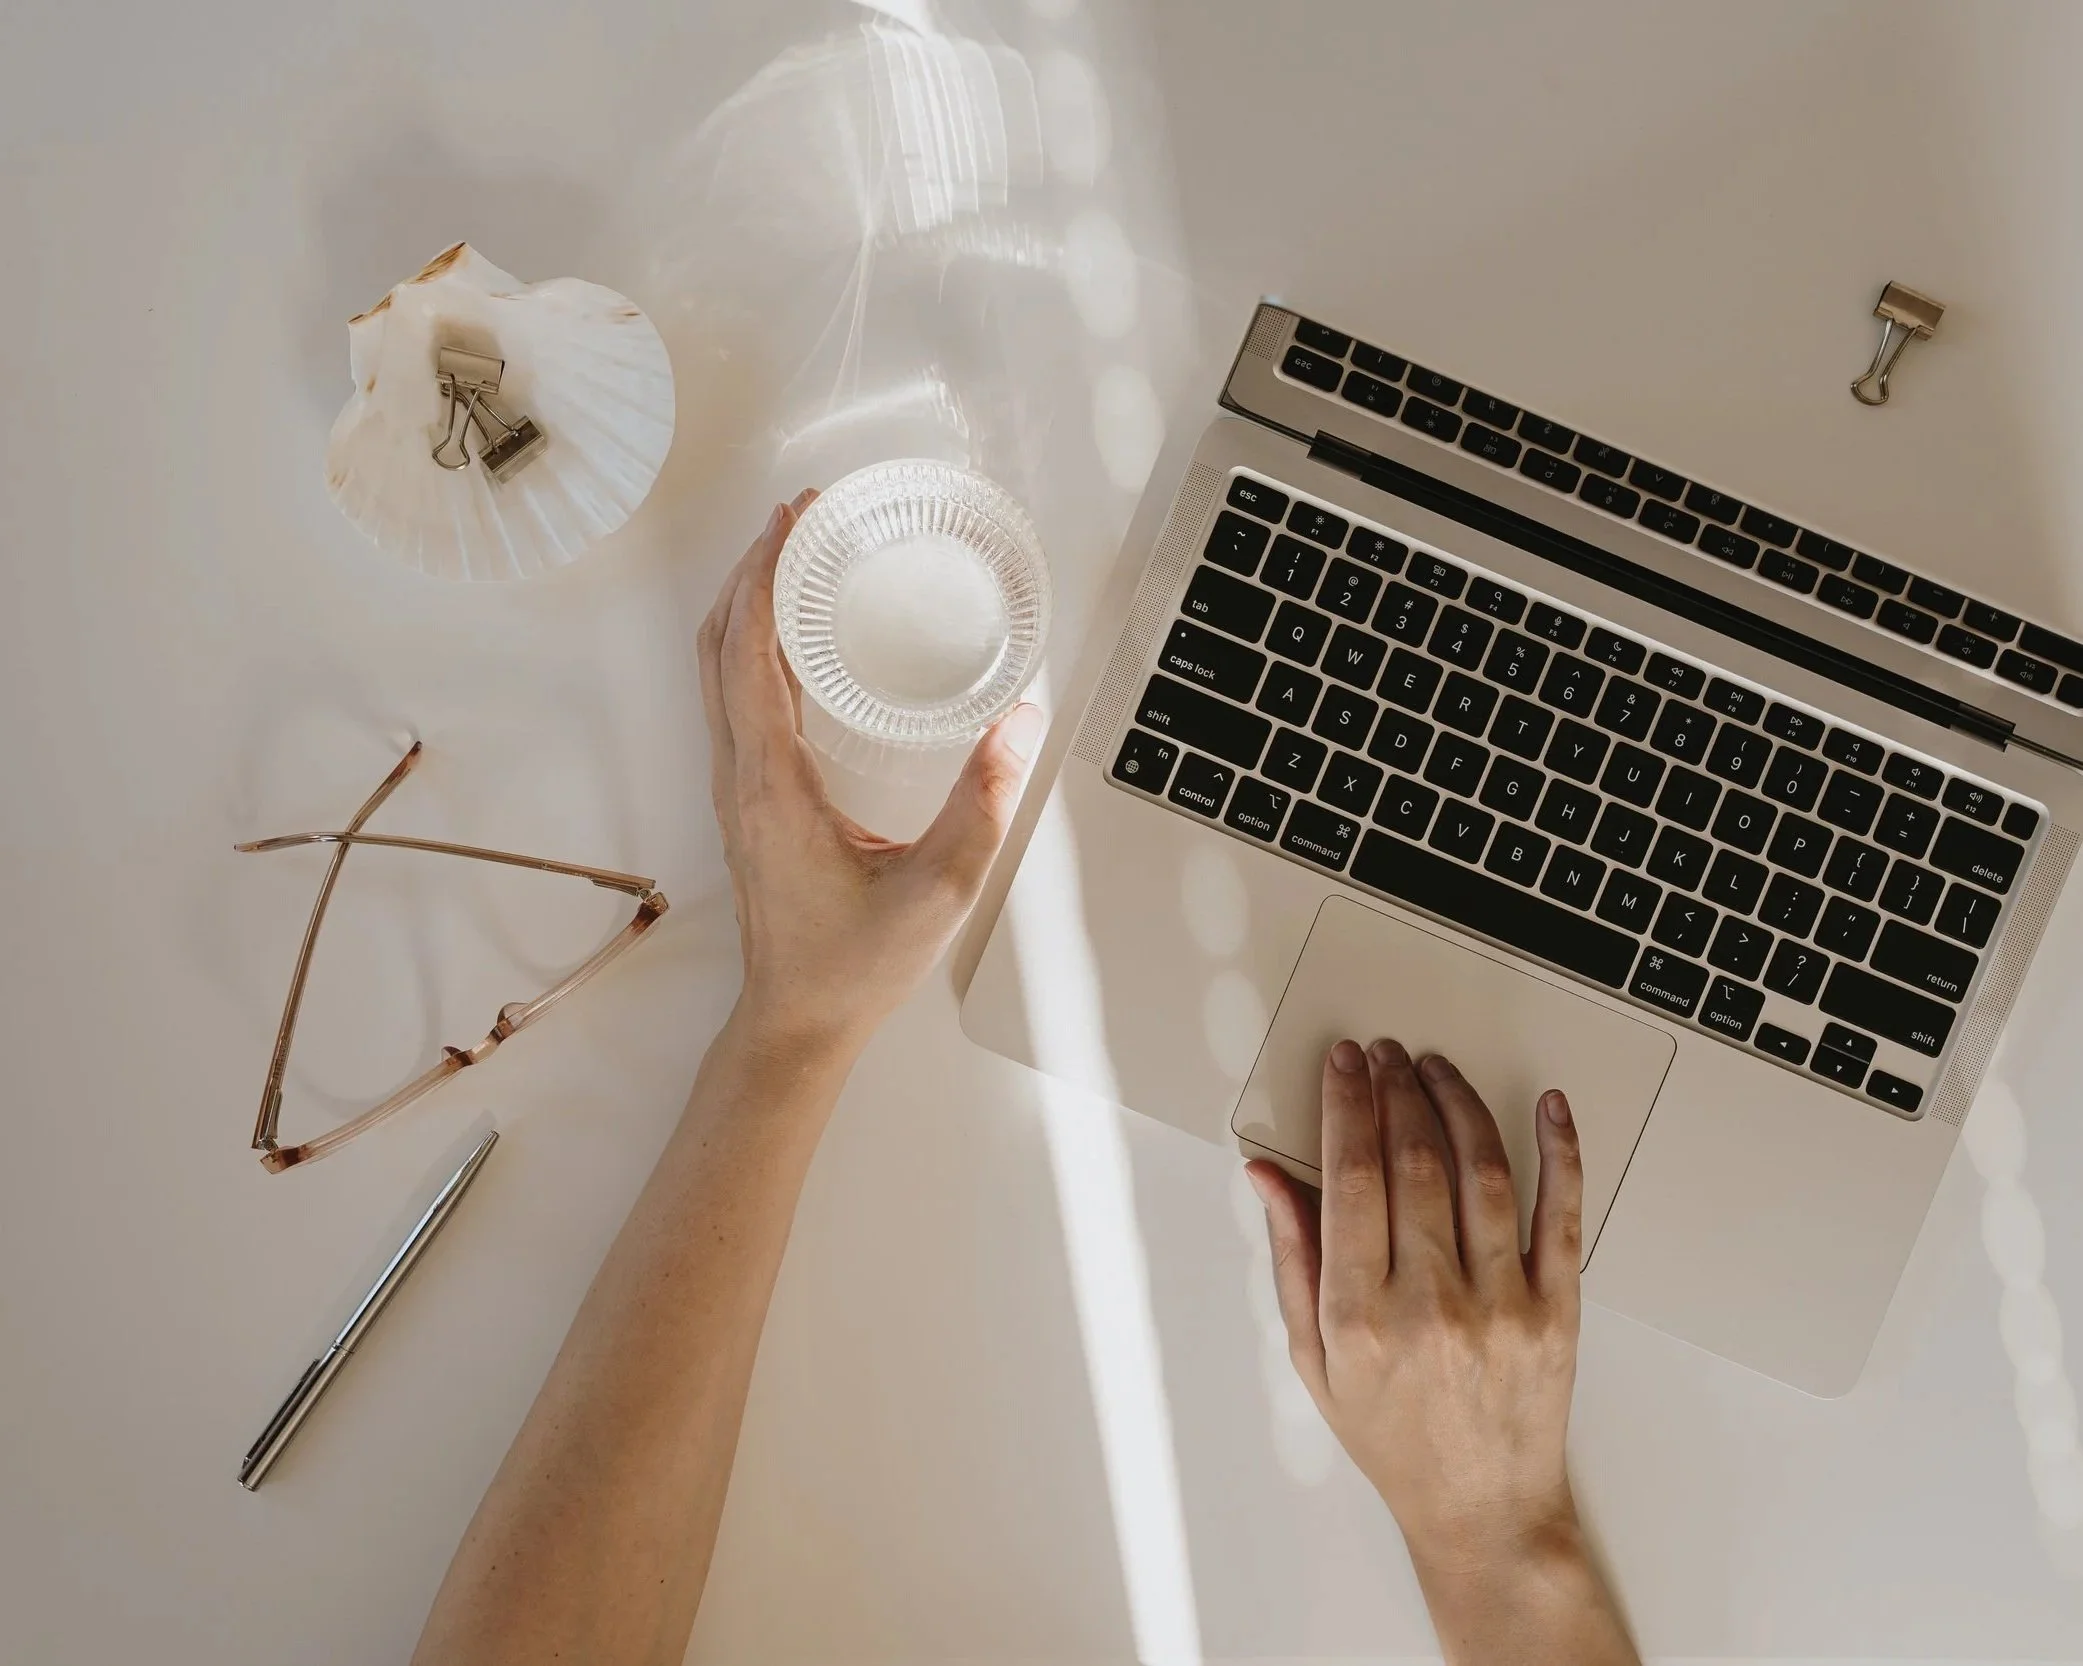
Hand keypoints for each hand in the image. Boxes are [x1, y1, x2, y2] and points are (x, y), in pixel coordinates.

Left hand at [696, 494, 1044, 1053]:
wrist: (796, 1025)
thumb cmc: (855, 965)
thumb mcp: (939, 890)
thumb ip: (983, 804)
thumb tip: (1021, 720)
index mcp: (772, 784)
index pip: (748, 652)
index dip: (763, 576)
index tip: (792, 519)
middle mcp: (739, 776)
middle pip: (717, 647)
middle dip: (750, 572)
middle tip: (798, 520)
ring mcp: (735, 790)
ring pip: (716, 673)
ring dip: (746, 608)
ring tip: (794, 561)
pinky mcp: (746, 804)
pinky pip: (734, 704)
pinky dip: (753, 651)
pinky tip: (798, 643)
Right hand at [1247, 1040, 1583, 1575]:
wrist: (1484, 1509)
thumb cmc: (1392, 1438)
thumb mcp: (1313, 1359)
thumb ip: (1292, 1258)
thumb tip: (1267, 1176)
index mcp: (1361, 1315)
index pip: (1351, 1177)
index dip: (1348, 1106)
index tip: (1344, 1064)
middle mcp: (1432, 1304)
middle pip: (1416, 1161)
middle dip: (1396, 1091)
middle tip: (1385, 1054)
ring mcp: (1502, 1304)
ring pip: (1483, 1172)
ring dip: (1457, 1104)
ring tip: (1436, 1069)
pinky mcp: (1558, 1310)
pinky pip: (1563, 1214)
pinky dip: (1560, 1152)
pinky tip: (1548, 1108)